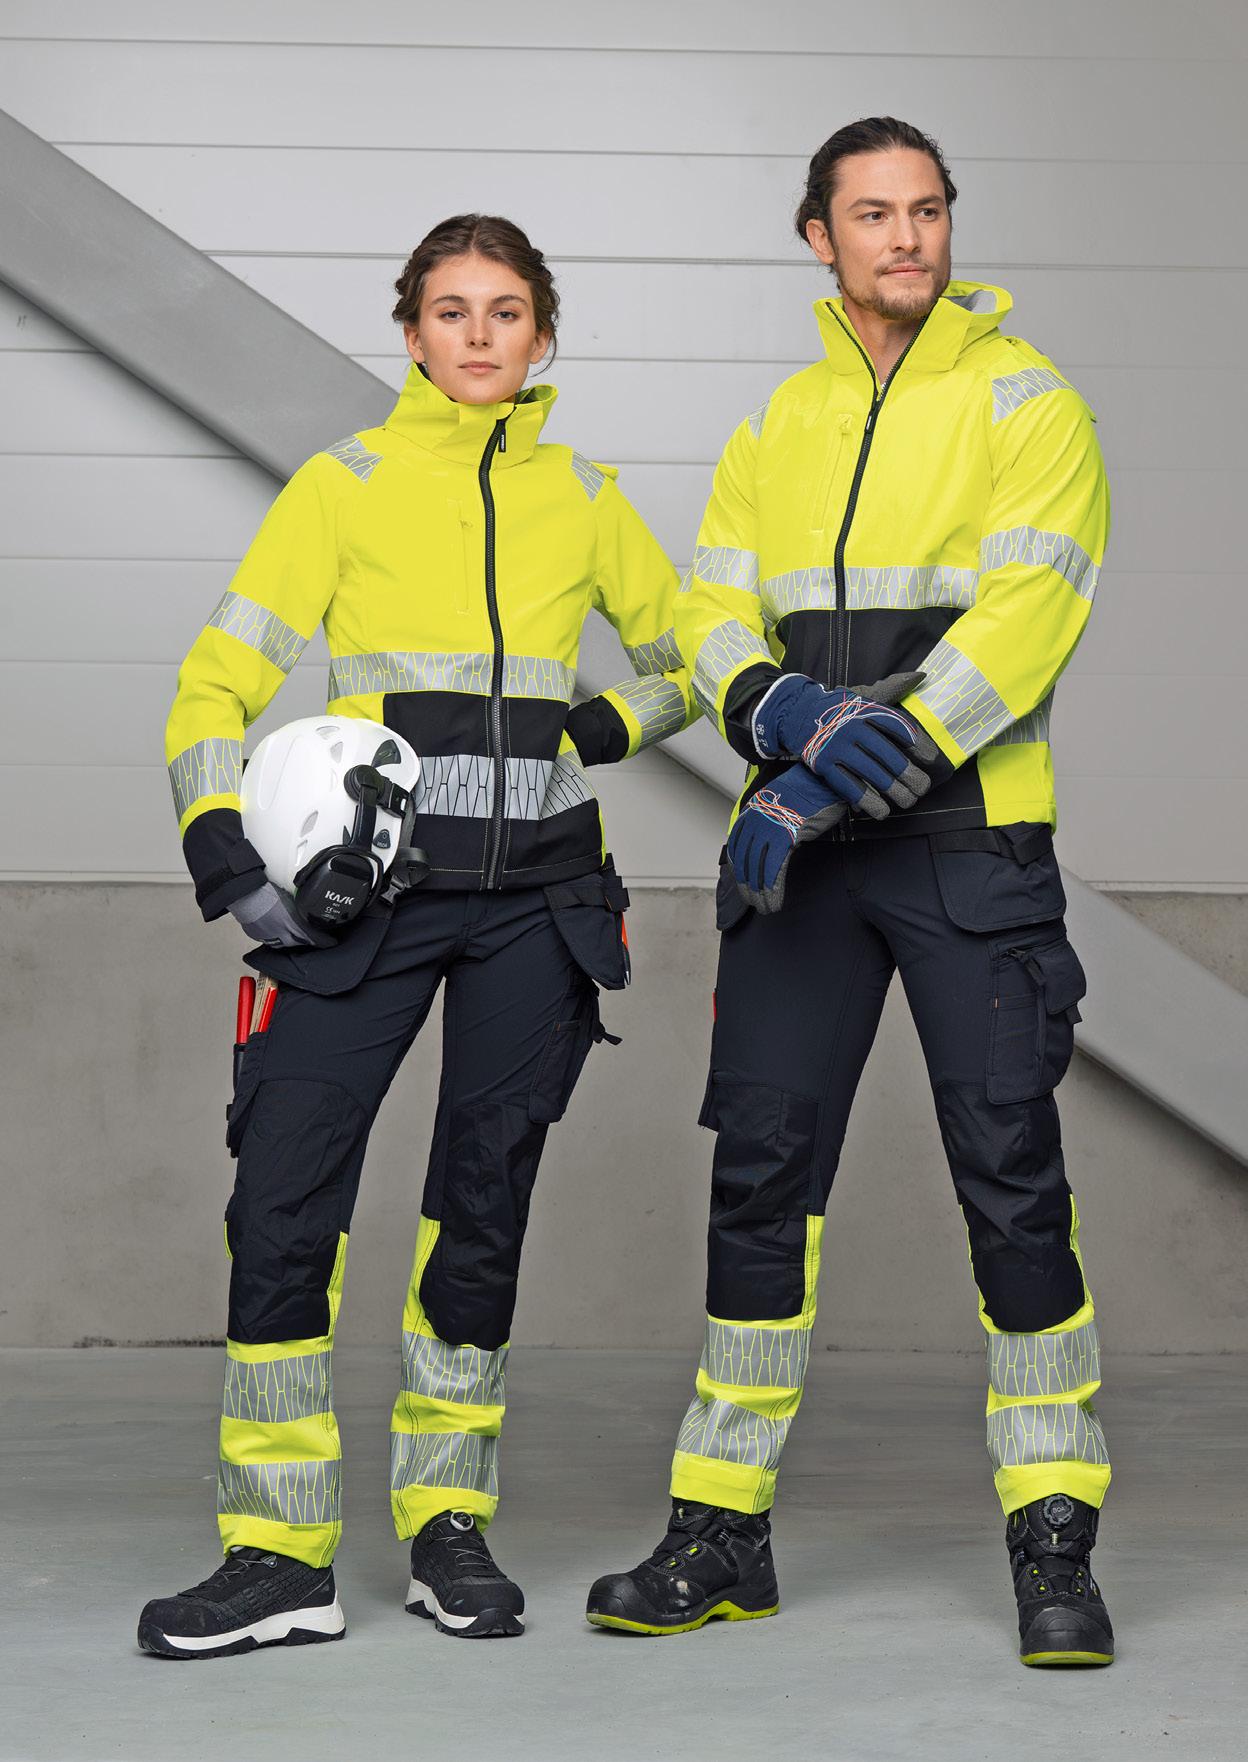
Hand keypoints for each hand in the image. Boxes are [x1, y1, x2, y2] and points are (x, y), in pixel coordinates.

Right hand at [228, 881, 333, 948]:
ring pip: (285, 943)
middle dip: (308, 941)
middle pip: (300, 942)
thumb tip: (308, 908)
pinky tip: (276, 930)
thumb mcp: (291, 898)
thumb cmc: (268, 894)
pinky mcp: (258, 936)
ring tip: (295, 934)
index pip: (314, 938)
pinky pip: (270, 939)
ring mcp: (270, 937)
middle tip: (315, 937)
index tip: (332, 942)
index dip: (325, 941)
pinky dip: (276, 936)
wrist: (246, 895)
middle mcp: (283, 935)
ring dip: (292, 939)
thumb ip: (301, 907)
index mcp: (294, 926)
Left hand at [727, 764, 846, 915]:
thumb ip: (770, 825)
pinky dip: (772, 890)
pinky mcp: (783, 836)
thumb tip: (769, 847)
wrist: (823, 780)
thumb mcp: (781, 808)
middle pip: (745, 863)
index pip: (737, 850)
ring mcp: (767, 828)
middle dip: (748, 888)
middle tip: (756, 904)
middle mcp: (754, 821)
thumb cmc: (808, 794)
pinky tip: (775, 902)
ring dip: (760, 894)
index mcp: (751, 814)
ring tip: (766, 907)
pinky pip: (773, 870)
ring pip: (757, 870)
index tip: (746, 887)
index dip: (740, 872)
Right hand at [751, 671, 938, 818]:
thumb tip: (921, 676)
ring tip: (908, 802)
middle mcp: (852, 727)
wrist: (794, 713)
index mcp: (865, 709)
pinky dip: (866, 801)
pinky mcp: (823, 763)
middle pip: (887, 754)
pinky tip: (881, 811)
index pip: (897, 726)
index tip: (930, 759)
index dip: (917, 743)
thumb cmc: (837, 708)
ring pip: (871, 773)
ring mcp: (836, 746)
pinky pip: (848, 786)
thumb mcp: (862, 696)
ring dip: (893, 791)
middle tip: (922, 788)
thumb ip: (891, 689)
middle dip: (909, 774)